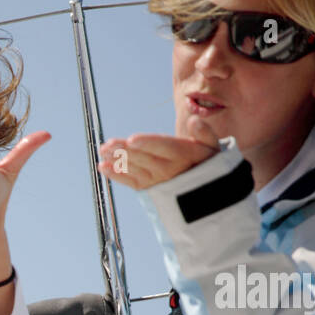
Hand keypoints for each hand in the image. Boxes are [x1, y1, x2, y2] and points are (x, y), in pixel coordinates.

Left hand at [97, 117, 220, 190]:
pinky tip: (103, 166)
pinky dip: (115, 175)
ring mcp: (156, 181)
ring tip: (103, 151)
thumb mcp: (212, 147)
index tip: (132, 139)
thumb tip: (194, 120)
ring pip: (134, 169)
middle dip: (125, 151)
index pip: (164, 147)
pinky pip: (130, 182)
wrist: (206, 193)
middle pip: (144, 158)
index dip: (147, 143)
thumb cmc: (206, 162)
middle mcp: (168, 170)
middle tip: (108, 144)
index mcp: (183, 155)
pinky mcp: (148, 189)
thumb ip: (204, 133)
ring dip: (117, 160)